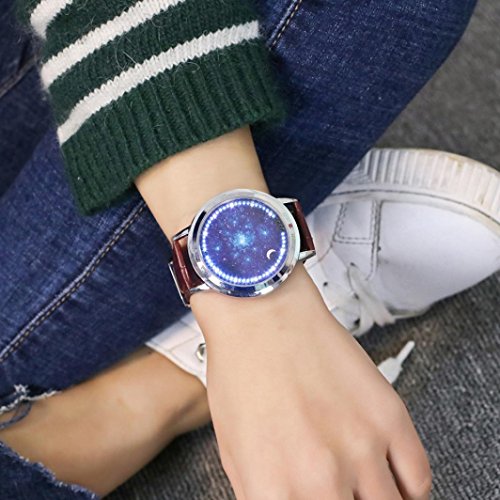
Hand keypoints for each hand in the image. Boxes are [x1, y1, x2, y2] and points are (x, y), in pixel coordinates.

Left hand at [194, 265, 431, 499]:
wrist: (262, 313)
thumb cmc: (241, 370)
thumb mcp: (233, 448)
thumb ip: (264, 495)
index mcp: (272, 491)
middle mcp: (321, 478)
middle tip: (337, 491)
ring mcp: (361, 446)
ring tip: (361, 485)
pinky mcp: (389, 415)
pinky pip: (418, 479)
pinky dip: (406, 487)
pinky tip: (387, 475)